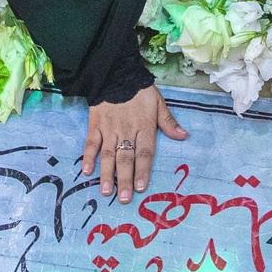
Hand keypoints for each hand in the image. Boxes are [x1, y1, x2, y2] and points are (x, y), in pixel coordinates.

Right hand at [82, 85, 186, 203]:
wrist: (115, 73)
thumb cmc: (139, 91)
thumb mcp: (158, 103)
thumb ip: (168, 122)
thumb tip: (184, 136)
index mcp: (144, 127)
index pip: (145, 153)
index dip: (143, 170)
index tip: (141, 187)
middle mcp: (126, 131)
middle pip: (126, 158)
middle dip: (125, 179)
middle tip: (124, 198)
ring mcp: (109, 129)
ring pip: (108, 154)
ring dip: (107, 173)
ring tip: (106, 190)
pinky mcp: (95, 125)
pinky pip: (91, 143)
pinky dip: (88, 157)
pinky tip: (87, 171)